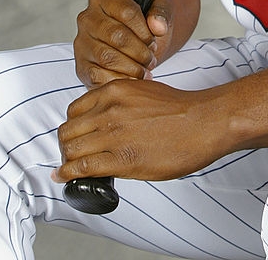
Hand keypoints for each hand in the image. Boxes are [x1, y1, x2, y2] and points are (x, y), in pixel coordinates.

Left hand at [53, 79, 216, 183]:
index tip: (77, 135)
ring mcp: (114, 134)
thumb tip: (106, 116)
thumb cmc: (180, 109)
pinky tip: (64, 177)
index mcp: (115, 90)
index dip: (73, 125)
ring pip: (71, 149)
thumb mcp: (144, 90)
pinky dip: (67, 174)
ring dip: (67, 161)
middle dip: (67, 144)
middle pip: (68, 130)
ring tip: (71, 168)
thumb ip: (121, 100)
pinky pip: (82, 167)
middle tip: (72, 155)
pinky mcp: (121, 159)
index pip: (74, 109)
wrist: (203, 122)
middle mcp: (110, 110)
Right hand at [74, 0, 175, 87]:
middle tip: (150, 58)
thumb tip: (158, 26)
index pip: (127, 12)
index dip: (145, 30)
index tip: (153, 39)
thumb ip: (162, 11)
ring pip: (107, 58)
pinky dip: (120, 81)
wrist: (129, 41)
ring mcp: (82, 43)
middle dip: (140, 51)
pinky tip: (132, 79)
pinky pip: (98, 77)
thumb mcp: (158, 7)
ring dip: (132, 68)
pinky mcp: (81, 67)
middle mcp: (87, 18)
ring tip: (144, 69)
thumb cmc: (143, 22)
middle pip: (117, 36)